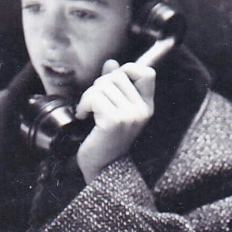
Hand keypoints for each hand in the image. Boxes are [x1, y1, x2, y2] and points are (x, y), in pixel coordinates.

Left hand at [74, 59, 155, 182]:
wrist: (103, 168)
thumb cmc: (106, 138)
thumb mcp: (114, 108)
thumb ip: (114, 85)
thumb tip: (111, 62)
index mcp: (146, 106)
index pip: (147, 73)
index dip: (128, 70)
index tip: (113, 82)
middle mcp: (142, 110)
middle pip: (118, 75)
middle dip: (100, 85)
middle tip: (94, 103)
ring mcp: (130, 115)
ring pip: (103, 85)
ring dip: (89, 96)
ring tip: (89, 112)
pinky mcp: (114, 121)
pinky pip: (94, 97)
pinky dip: (84, 105)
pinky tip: (84, 116)